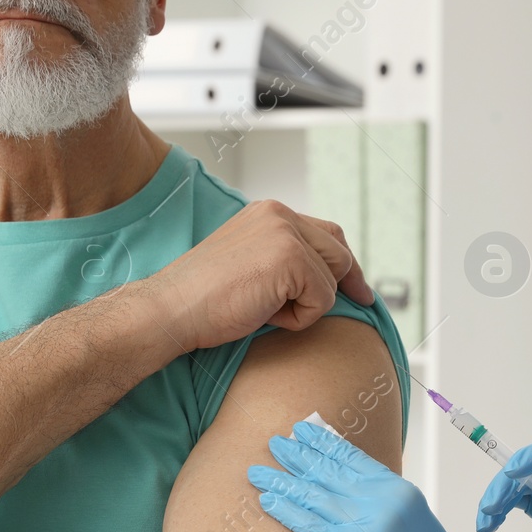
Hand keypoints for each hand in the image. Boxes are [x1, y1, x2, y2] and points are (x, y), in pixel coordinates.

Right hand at [140, 199, 374, 352]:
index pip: (326, 233)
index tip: (359, 289)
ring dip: (307, 306)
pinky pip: (323, 299)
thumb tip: (328, 277)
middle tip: (360, 303)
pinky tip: (265, 315)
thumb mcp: (250, 266)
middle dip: (347, 282)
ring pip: (333, 278)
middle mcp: (280, 214)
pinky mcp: (291, 258)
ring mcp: (286, 233)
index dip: (344, 264)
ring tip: (266, 310)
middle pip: (339, 250)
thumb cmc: (202, 300)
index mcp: (269, 213)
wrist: (171, 310)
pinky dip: (300, 319)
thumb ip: (283, 259)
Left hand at [248, 421, 513, 531]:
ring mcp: (364, 525)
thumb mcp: (415, 522)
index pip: (354, 458)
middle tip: (275, 443)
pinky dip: (286, 510)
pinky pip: (309, 525)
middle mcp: (380, 501)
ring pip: (313, 495)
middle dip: (298, 455)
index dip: (325, 444)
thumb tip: (354, 489)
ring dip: (282, 481)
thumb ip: (386, 502)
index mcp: (398, 490)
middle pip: (329, 471)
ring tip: (258, 471)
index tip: (304, 432)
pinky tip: (268, 501)